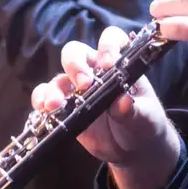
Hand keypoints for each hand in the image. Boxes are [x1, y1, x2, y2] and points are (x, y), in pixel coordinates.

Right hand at [31, 25, 180, 188]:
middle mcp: (94, 71)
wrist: (134, 149)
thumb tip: (122, 101)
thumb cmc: (144, 123)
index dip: (107, 46)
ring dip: (54, 88)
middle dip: (75, 65)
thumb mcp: (145, 118)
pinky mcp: (65, 107)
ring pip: (58, 77)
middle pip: (75, 53)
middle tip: (83, 85)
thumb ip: (134, 110)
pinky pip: (46, 97)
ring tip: (56, 105)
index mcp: (118, 64)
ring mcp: (76, 89)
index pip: (110, 39)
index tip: (108, 64)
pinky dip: (41, 101)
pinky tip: (44, 110)